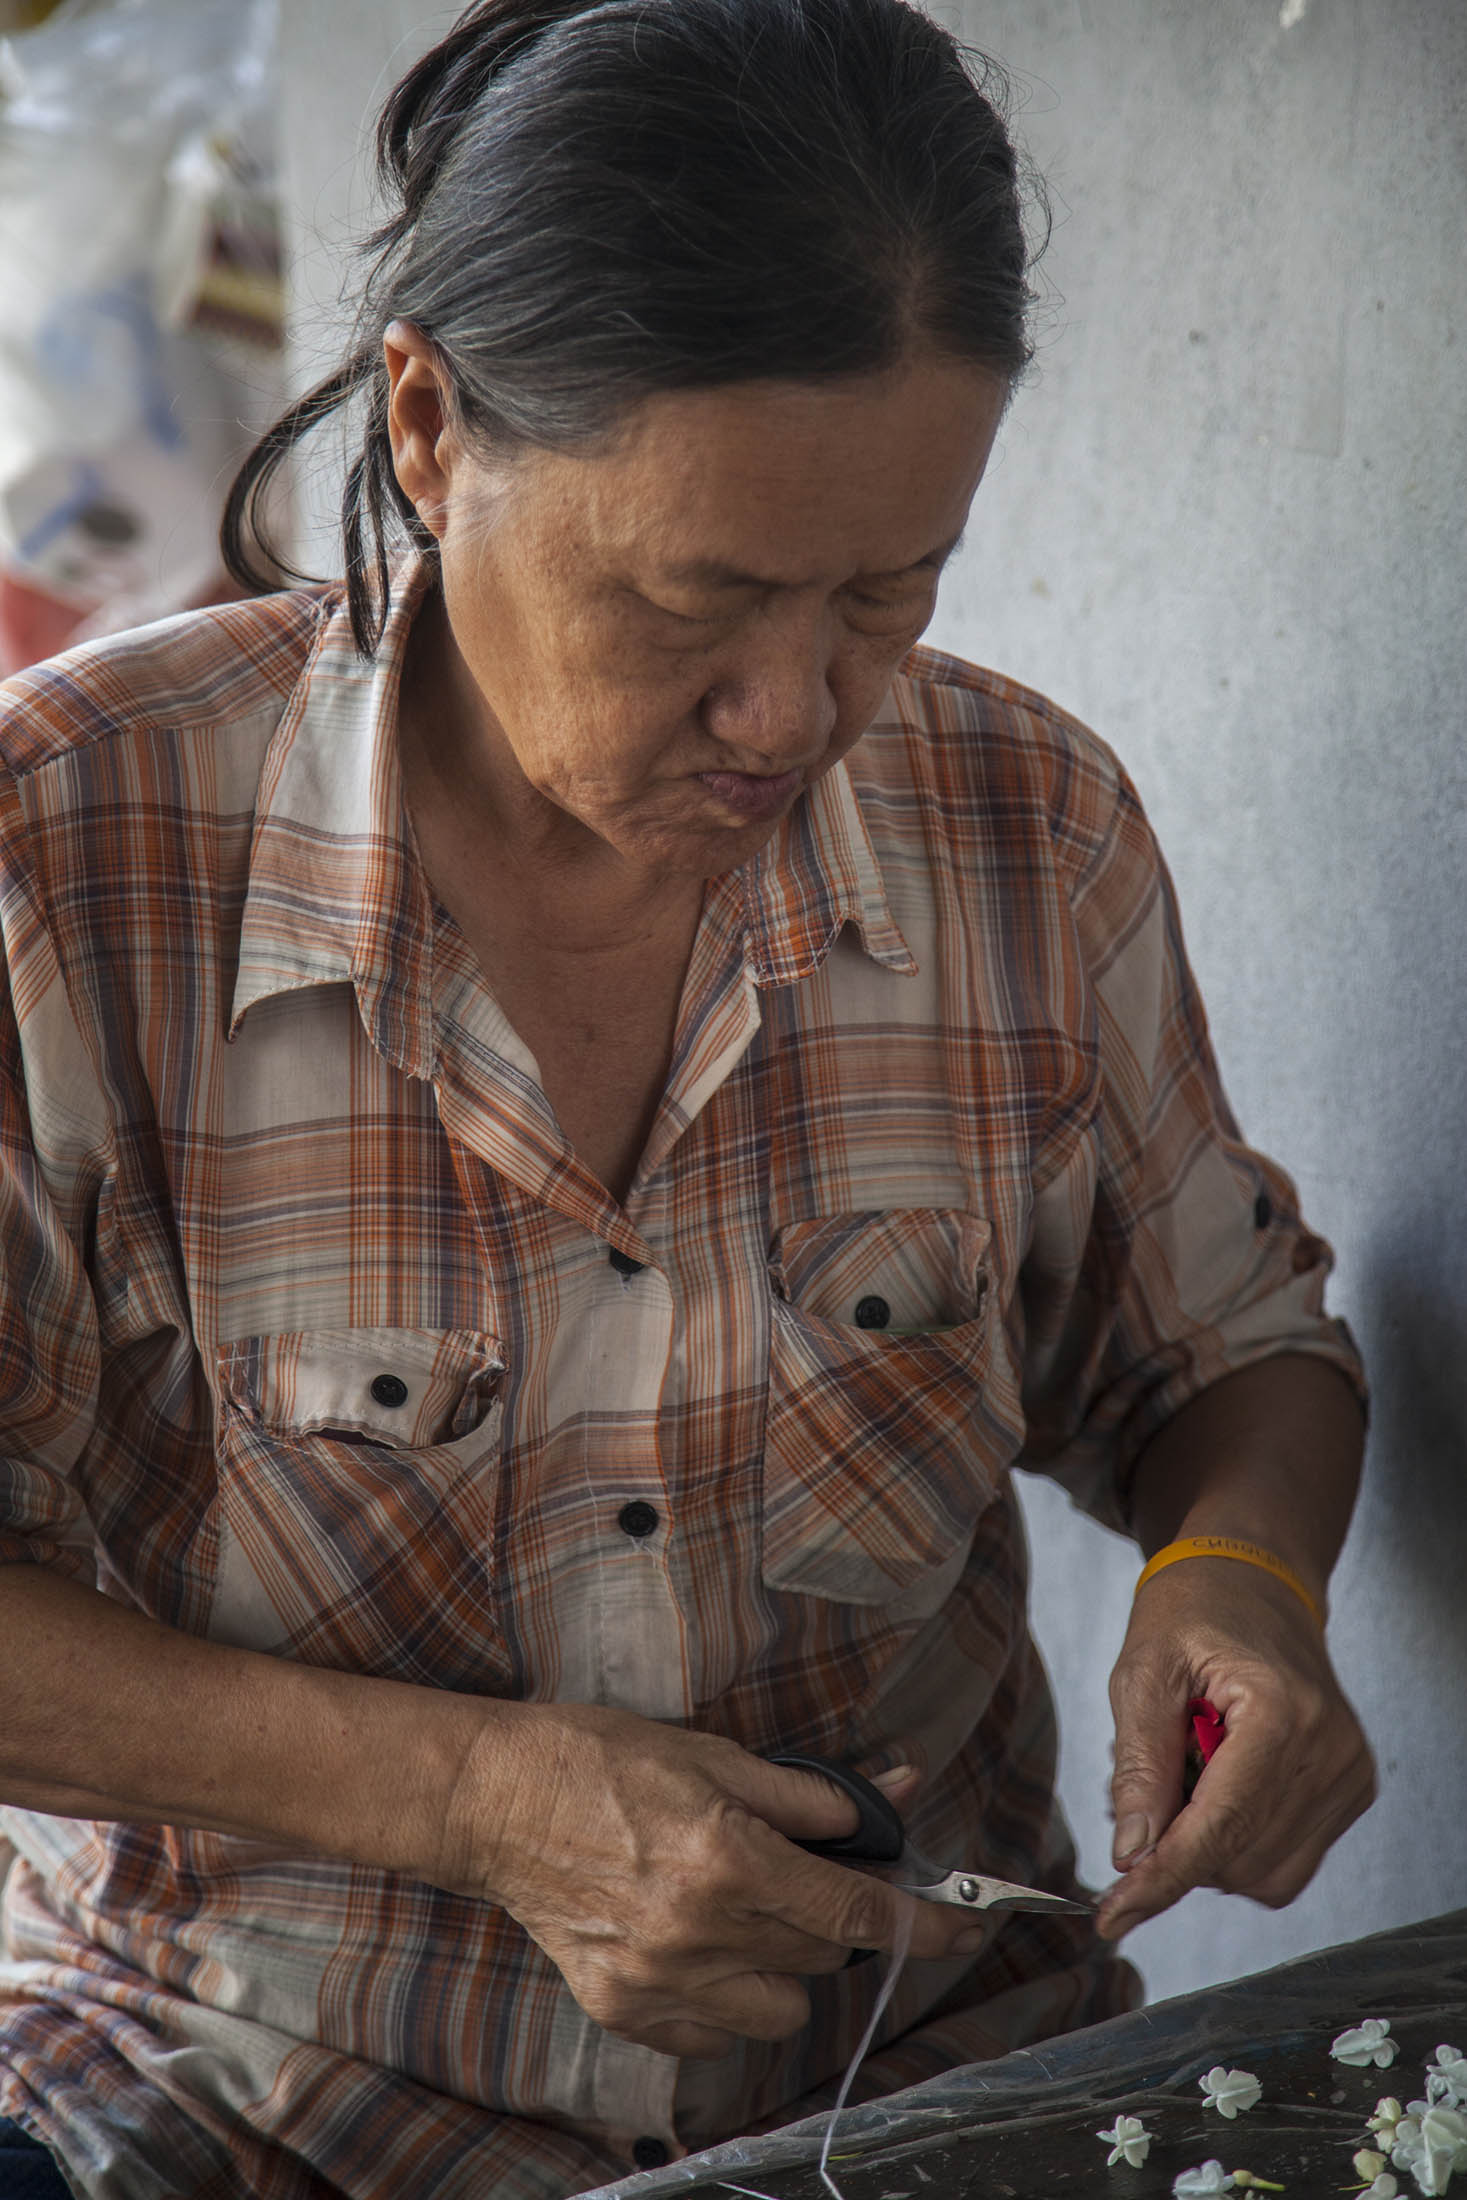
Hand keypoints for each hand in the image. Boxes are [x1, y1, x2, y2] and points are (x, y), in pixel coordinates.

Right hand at [433, 1703, 977, 2057]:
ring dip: (785, 1966)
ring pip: (780, 2009)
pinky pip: (717, 2034)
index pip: (855, 1913)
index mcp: (728, 1859)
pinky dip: (728, 1997)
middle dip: (833, 1917)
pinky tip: (700, 1943)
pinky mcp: (624, 2009)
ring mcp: (660, 1981)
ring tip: (742, 1910)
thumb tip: (886, 1805)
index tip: (962, 1927)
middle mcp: (700, 1932)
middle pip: (823, 1957)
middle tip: (802, 1873)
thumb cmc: (601, 1758)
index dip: (920, 1923)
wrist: (495, 1800)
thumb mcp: (714, 1754)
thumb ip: (809, 1795)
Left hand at [1096, 1559, 1375, 1939]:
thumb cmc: (1192, 1615)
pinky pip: (1285, 1862)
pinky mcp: (1351, 1791)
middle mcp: (1330, 1750)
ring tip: (1192, 1768)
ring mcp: (1349, 1775)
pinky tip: (1221, 1785)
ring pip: (1263, 1874)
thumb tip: (1132, 1854)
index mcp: (1281, 1712)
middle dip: (1177, 1847)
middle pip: (1238, 1859)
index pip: (1220, 1827)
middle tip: (1152, 1780)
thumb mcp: (1143, 1673)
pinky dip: (1238, 1844)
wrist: (1253, 1584)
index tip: (1110, 1917)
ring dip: (1208, 1847)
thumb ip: (1139, 1767)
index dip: (1160, 1880)